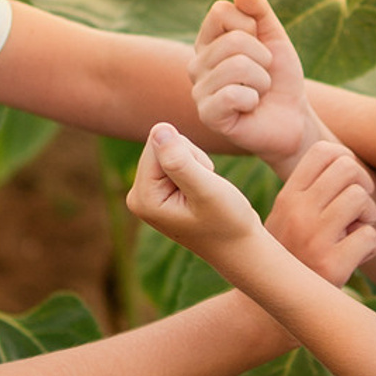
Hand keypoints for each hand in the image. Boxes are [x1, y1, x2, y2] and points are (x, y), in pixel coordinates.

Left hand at [126, 122, 260, 254]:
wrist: (238, 246)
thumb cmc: (227, 221)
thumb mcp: (206, 189)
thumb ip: (180, 161)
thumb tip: (157, 129)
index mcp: (142, 197)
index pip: (157, 144)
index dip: (189, 154)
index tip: (202, 182)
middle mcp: (137, 196)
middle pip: (160, 145)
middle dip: (190, 158)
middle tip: (206, 187)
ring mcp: (146, 195)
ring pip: (169, 150)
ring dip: (195, 163)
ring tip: (205, 192)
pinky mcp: (157, 192)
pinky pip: (173, 159)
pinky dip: (194, 169)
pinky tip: (201, 193)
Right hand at [189, 0, 318, 170]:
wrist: (292, 120)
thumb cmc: (280, 80)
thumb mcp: (275, 38)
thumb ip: (259, 11)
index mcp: (207, 42)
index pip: (221, 11)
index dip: (251, 26)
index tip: (260, 47)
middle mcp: (197, 65)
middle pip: (233, 40)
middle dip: (262, 58)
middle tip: (263, 76)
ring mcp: (199, 91)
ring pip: (237, 65)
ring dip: (262, 80)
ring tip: (258, 92)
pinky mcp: (207, 115)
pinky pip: (233, 94)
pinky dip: (253, 99)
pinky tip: (250, 108)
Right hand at [266, 139, 375, 287]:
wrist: (268, 312)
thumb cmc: (288, 259)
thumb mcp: (285, 219)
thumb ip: (308, 192)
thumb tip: (347, 162)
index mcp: (287, 198)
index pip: (324, 152)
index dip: (347, 161)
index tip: (348, 184)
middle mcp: (297, 212)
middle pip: (348, 168)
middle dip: (363, 187)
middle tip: (357, 211)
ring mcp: (313, 238)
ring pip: (361, 198)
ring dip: (369, 217)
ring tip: (355, 234)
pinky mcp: (331, 265)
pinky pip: (371, 236)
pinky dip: (372, 248)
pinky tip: (355, 258)